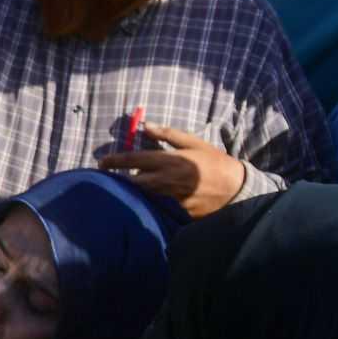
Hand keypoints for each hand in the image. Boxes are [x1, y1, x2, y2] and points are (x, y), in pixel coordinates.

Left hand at [99, 123, 246, 217]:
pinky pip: (157, 208)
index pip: (133, 160)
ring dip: (133, 194)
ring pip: (143, 197)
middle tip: (108, 180)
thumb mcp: (193, 142)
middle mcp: (166, 180)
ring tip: (124, 192)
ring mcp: (170, 198)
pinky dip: (150, 205)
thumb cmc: (213, 161)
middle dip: (119, 181)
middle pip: (132, 183)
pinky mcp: (176, 213)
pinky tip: (144, 206)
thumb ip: (167, 134)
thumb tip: (144, 125)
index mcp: (169, 160)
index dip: (114, 162)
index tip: (101, 163)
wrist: (235, 188)